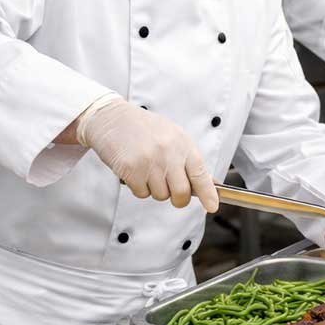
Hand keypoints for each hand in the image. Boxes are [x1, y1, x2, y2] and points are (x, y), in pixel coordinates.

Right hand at [77, 97, 217, 211]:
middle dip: (179, 199)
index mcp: (183, 144)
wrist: (112, 118)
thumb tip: (207, 183)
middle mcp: (169, 153)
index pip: (200, 174)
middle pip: (182, 193)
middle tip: (173, 194)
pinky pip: (141, 193)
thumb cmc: (144, 128)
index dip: (208, 194)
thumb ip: (188, 159)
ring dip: (155, 190)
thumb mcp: (173, 136)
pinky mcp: (132, 170)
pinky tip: (135, 171)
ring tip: (147, 171)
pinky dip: (138, 187)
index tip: (212, 206)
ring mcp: (150, 162)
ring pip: (160, 195)